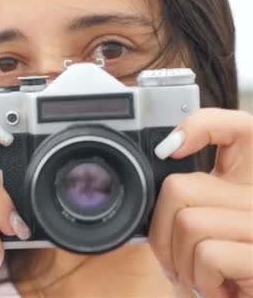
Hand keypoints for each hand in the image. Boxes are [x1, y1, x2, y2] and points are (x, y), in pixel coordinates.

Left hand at [149, 108, 252, 297]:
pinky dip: (203, 281)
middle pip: (180, 186)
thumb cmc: (227, 275)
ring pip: (189, 223)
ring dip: (183, 263)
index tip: (170, 148)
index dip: (204, 125)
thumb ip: (191, 200)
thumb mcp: (206, 232)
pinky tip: (224, 288)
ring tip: (206, 277)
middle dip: (162, 232)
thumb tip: (162, 167)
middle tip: (178, 259)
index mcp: (247, 184)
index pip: (240, 128)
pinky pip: (208, 255)